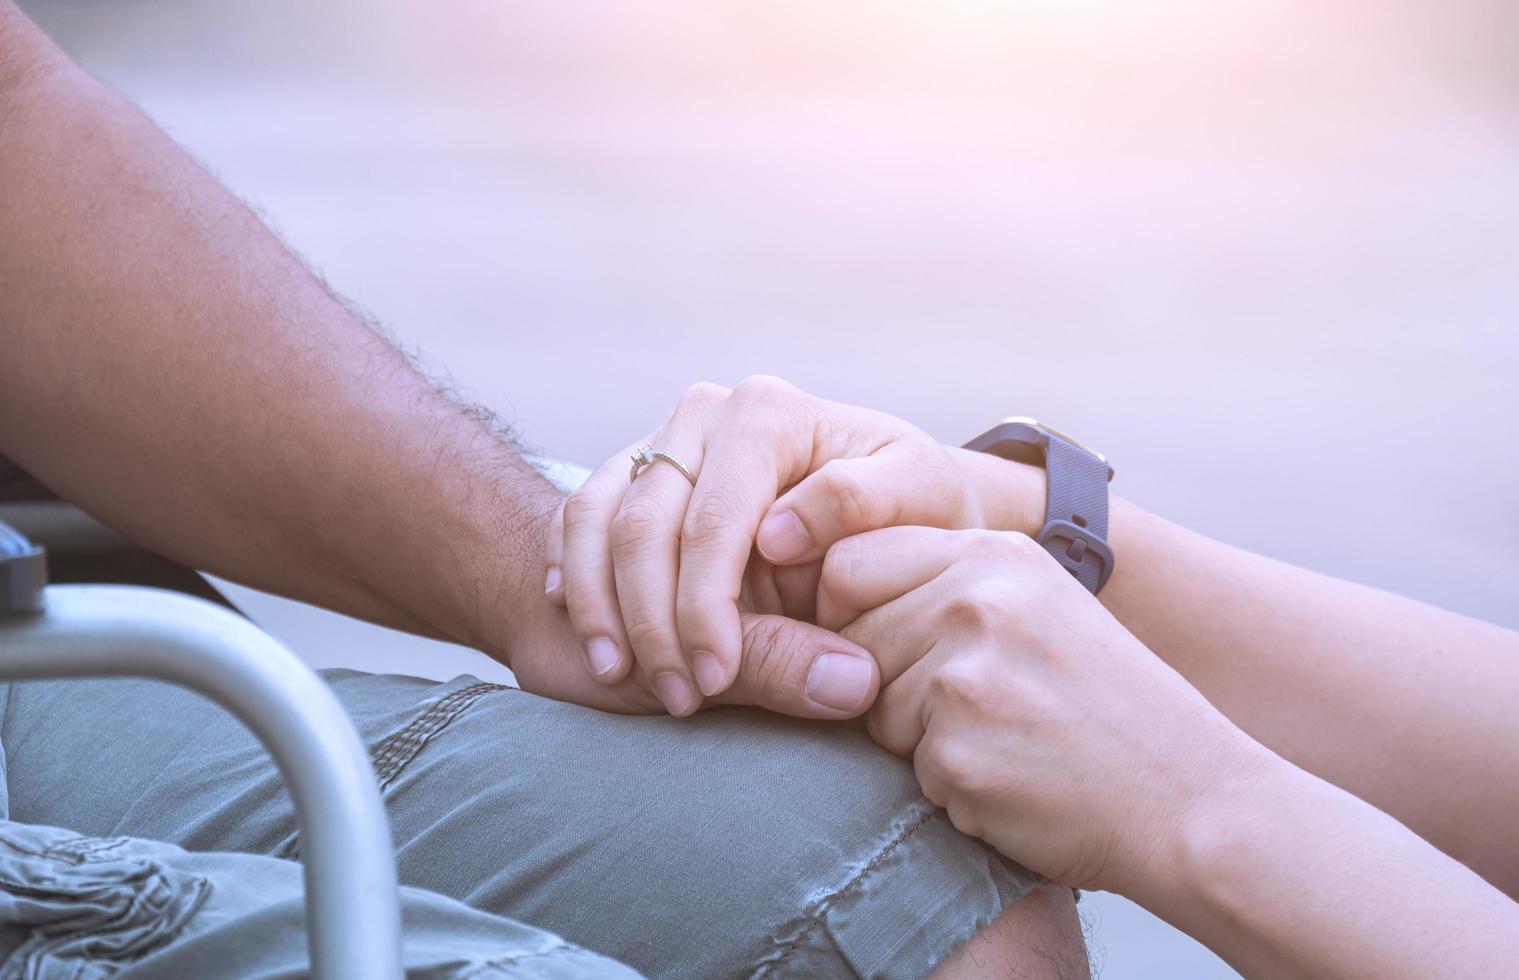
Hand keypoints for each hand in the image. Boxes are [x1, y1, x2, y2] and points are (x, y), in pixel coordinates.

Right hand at [544, 376, 991, 715]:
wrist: (879, 501)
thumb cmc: (906, 516)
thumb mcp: (908, 527)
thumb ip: (853, 555)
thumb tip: (799, 579)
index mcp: (768, 415)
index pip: (715, 519)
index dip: (706, 605)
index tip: (714, 677)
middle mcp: (706, 414)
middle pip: (647, 526)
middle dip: (653, 623)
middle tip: (679, 697)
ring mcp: (659, 439)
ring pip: (599, 525)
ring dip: (602, 611)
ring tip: (622, 677)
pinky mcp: (628, 470)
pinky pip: (577, 523)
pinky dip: (576, 584)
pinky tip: (597, 640)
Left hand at [817, 526, 1264, 891]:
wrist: (1188, 800)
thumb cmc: (1105, 707)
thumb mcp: (1038, 605)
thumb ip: (946, 583)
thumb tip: (831, 583)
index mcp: (993, 555)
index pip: (848, 563)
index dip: (848, 612)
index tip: (887, 647)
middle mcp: (975, 602)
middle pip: (847, 636)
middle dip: (882, 679)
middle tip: (970, 707)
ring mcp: (965, 677)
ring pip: (869, 706)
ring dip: (916, 738)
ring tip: (1003, 739)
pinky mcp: (958, 753)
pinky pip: (905, 769)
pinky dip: (948, 785)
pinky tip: (1014, 777)